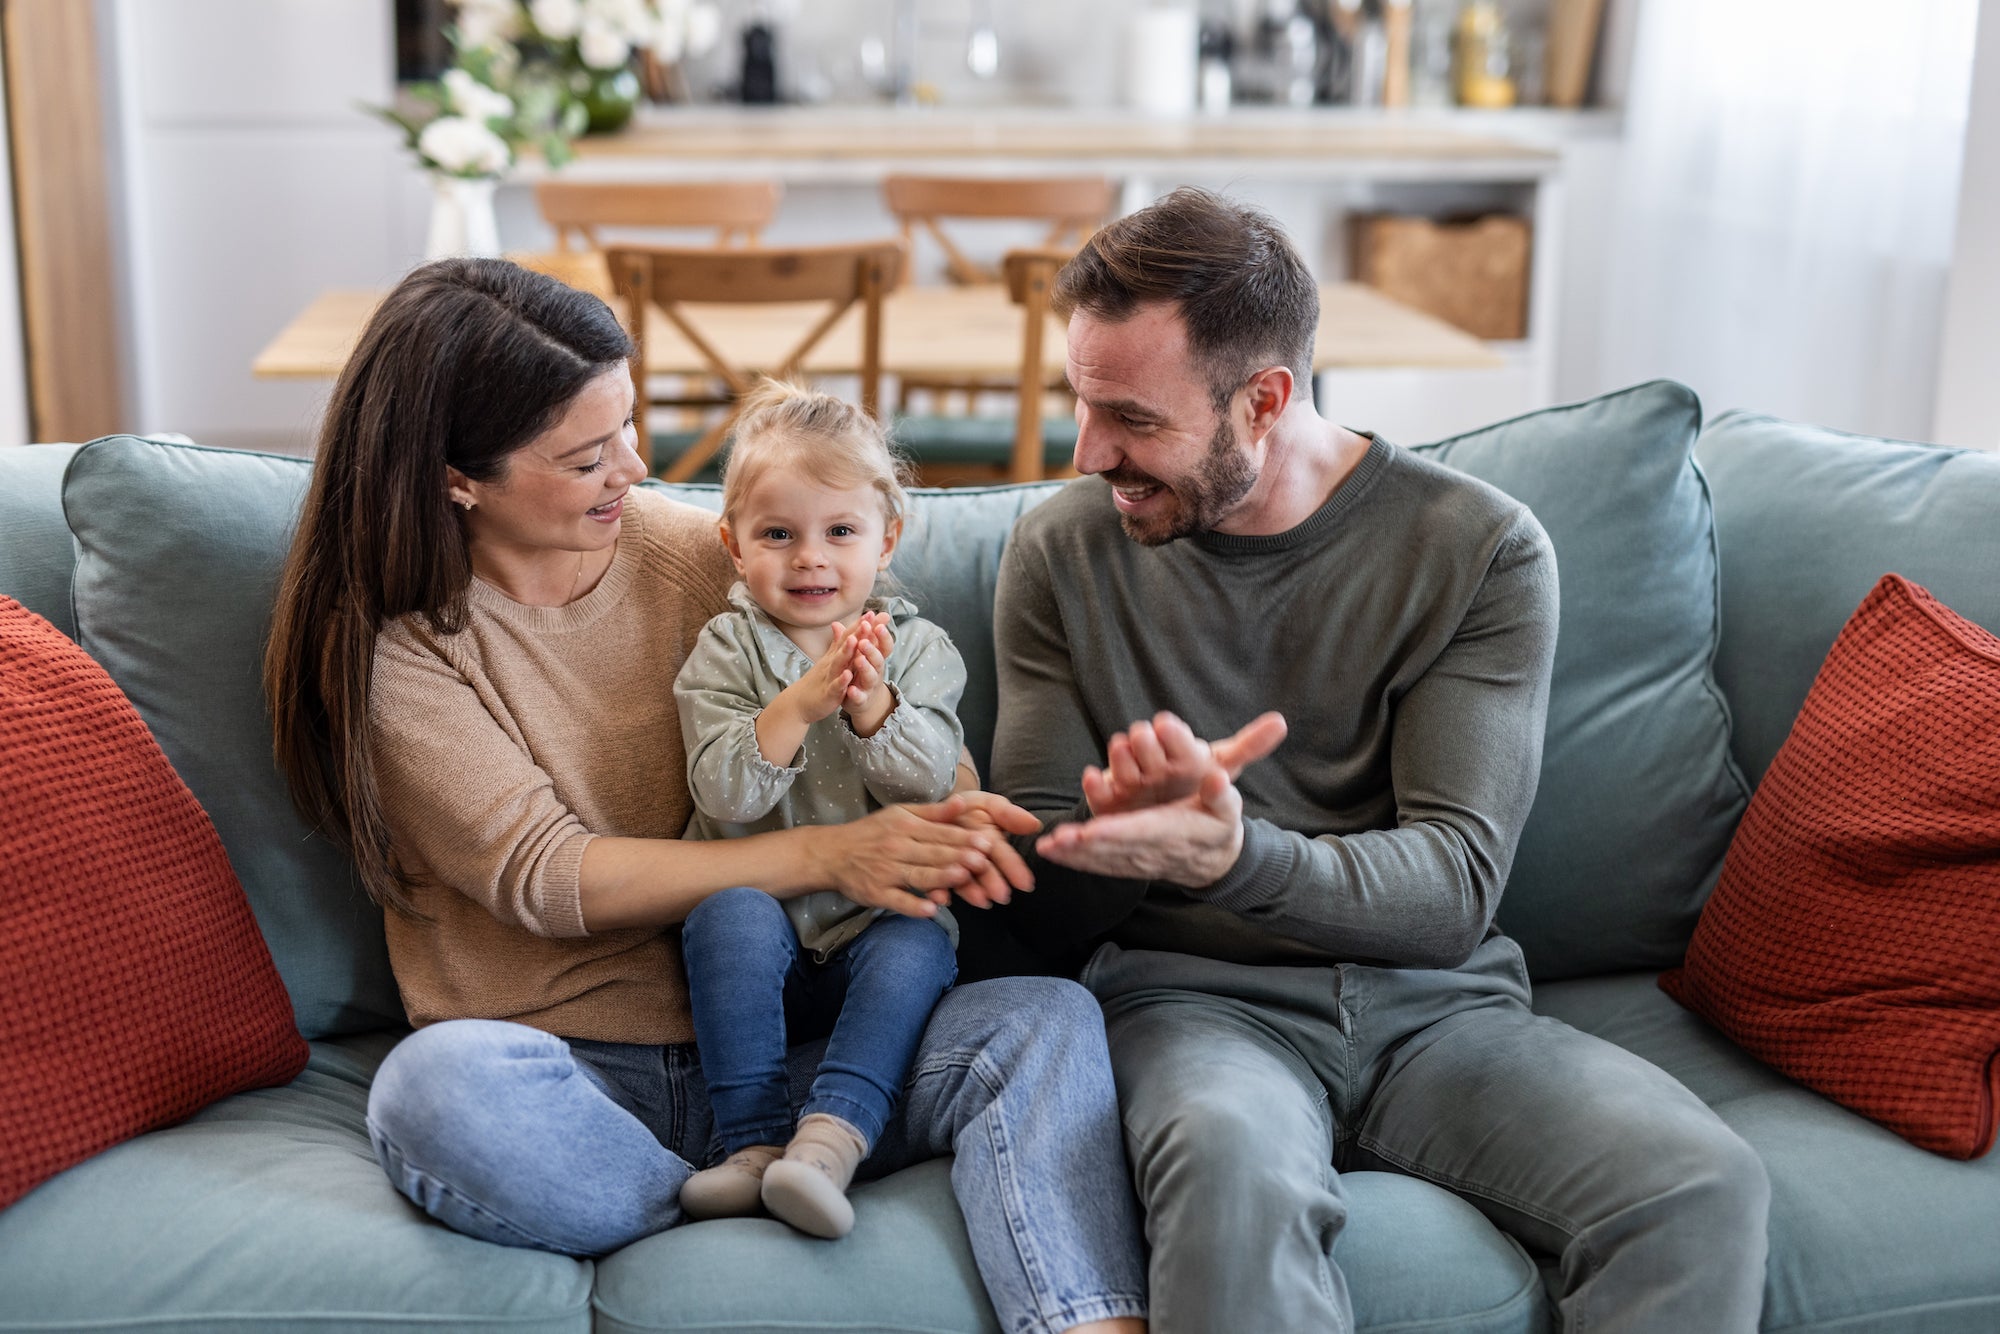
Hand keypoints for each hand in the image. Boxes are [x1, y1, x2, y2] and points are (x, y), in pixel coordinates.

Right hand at [780, 622, 862, 725]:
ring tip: (856, 639)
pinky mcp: (828, 693)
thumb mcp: (828, 659)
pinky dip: (842, 680)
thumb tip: (838, 623)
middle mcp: (832, 663)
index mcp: (835, 656)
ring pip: (839, 662)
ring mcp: (830, 677)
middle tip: (870, 618)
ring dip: (847, 651)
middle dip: (858, 631)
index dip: (860, 624)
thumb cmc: (817, 680)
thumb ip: (836, 643)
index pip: (848, 636)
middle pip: (846, 645)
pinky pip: (836, 686)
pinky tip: (848, 675)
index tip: (873, 612)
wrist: (799, 702)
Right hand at [817, 793, 1034, 916]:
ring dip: (941, 877)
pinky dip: (914, 906)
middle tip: (985, 860)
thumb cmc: (872, 833)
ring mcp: (886, 872)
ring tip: (963, 878)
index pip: (940, 833)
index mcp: (905, 826)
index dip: (964, 837)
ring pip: (919, 876)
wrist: (832, 854)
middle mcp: (896, 848)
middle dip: (959, 857)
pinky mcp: (877, 894)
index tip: (988, 841)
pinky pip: (898, 901)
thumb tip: (963, 802)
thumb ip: (933, 812)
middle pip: (933, 854)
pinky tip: (932, 910)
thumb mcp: (900, 814)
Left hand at [842, 612, 895, 733]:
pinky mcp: (861, 700)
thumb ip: (862, 636)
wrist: (865, 702)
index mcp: (876, 658)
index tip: (879, 622)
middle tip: (864, 640)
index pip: (884, 644)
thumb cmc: (863, 673)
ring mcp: (869, 686)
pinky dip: (856, 694)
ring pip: (870, 677)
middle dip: (872, 649)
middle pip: (878, 659)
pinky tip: (850, 689)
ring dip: (865, 668)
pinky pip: (860, 697)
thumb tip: (865, 616)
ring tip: (858, 660)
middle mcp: (876, 671)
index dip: (882, 634)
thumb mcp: (862, 653)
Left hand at [1040, 762, 1245, 887]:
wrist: (1214, 862)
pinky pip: (1098, 865)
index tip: (1094, 830)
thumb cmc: (1218, 825)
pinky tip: (1051, 854)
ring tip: (1047, 848)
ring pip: (1101, 859)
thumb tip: (1218, 777)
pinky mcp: (1127, 865)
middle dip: (1085, 846)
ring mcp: (1137, 861)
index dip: (1118, 831)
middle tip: (1058, 840)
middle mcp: (1152, 850)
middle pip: (1114, 848)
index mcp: (1175, 833)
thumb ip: (1222, 793)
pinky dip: (1074, 861)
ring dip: (1073, 855)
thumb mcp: (1228, 807)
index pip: (1142, 832)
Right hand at [1082, 711, 1287, 815]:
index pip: (1171, 730)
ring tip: (1130, 770)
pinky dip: (1096, 782)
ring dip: (1122, 759)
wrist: (1168, 818)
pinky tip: (1096, 777)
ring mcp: (1129, 775)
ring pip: (1121, 757)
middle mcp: (1151, 757)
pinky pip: (1099, 788)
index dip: (1170, 731)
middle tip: (1151, 756)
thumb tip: (1281, 721)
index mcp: (1178, 748)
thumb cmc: (1195, 783)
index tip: (1167, 729)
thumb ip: (1249, 745)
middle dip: (1145, 742)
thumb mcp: (1224, 764)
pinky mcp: (1109, 797)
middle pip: (1142, 738)